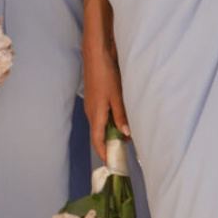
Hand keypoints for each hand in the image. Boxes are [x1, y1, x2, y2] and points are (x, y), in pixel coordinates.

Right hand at [84, 28, 127, 162]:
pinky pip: (101, 115)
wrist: (96, 54)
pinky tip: (120, 118)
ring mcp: (92, 105)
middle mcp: (91, 112)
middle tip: (124, 150)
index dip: (104, 153)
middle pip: (99, 134)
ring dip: (111, 132)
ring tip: (126, 135)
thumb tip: (125, 133)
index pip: (97, 141)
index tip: (112, 163)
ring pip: (101, 124)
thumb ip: (121, 115)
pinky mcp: (94, 98)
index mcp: (95, 115)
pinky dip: (110, 121)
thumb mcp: (117, 96)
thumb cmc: (106, 74)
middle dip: (110, 144)